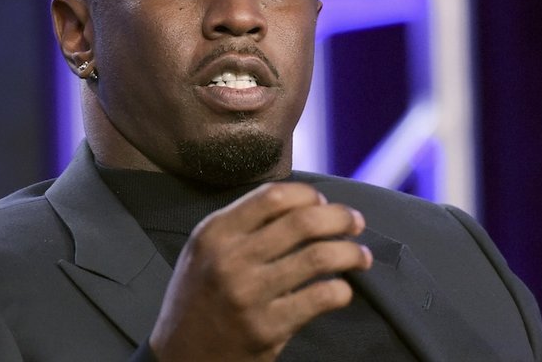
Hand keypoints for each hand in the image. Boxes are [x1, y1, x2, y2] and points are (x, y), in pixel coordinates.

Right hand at [148, 182, 372, 360]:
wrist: (180, 356)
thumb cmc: (199, 297)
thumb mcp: (205, 250)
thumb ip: (244, 224)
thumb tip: (306, 204)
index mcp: (215, 232)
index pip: (273, 196)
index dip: (309, 195)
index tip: (324, 202)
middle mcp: (230, 259)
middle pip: (303, 222)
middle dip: (341, 218)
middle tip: (356, 223)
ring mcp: (249, 294)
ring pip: (319, 257)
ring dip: (351, 253)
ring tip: (361, 256)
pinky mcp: (267, 328)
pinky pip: (320, 298)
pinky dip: (342, 291)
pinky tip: (343, 291)